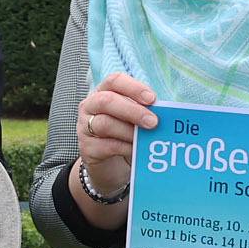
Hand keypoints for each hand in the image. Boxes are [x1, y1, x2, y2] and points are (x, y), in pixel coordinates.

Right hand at [72, 72, 158, 196]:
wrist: (111, 166)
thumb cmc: (125, 136)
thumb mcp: (134, 120)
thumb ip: (144, 111)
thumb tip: (164, 111)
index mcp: (104, 93)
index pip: (114, 81)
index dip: (133, 87)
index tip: (152, 99)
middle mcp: (90, 107)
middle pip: (106, 101)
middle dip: (133, 110)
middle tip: (153, 122)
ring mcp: (84, 127)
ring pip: (105, 124)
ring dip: (129, 131)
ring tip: (145, 138)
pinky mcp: (86, 148)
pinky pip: (107, 145)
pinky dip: (125, 147)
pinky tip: (135, 150)